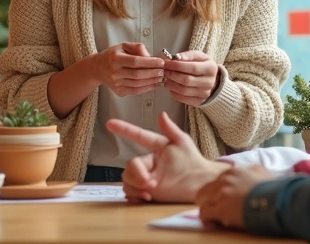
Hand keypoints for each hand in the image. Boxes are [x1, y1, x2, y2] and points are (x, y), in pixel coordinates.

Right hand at [91, 42, 164, 96]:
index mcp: (115, 59)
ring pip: (138, 84)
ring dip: (152, 81)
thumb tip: (150, 57)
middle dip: (154, 73)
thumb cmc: (113, 55)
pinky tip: (155, 84)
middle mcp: (114, 72)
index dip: (150, 62)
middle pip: (138, 74)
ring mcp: (116, 83)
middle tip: (164, 71)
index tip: (161, 62)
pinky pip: (136, 91)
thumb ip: (138, 48)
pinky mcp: (119, 91)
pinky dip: (147, 88)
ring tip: (162, 77)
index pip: (136, 62)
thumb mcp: (123, 46)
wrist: (98, 68)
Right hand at [105, 112, 230, 203]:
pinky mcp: (146, 191)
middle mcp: (148, 162)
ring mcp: (146, 177)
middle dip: (137, 174)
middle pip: (130, 164)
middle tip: (150, 183)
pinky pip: (129, 191)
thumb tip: (161, 114)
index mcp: (156, 148)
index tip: (109, 123)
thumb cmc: (193, 161)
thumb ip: (170, 129)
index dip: (124, 129)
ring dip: (136, 185)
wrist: (200, 185)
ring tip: (150, 191)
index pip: (138, 136)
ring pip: (127, 178)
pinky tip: (146, 197)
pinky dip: (135, 195)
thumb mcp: (183, 143)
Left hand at [162, 50, 219, 105]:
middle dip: (172, 75)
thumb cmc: (202, 65)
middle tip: (164, 70)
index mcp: (211, 68)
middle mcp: (209, 83)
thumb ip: (188, 55)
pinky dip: (173, 93)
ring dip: (171, 84)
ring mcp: (204, 94)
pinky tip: (171, 86)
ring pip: (183, 90)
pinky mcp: (198, 101)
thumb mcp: (199, 56)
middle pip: (186, 80)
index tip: (167, 63)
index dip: (177, 65)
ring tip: (166, 78)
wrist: (212, 80)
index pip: (192, 68)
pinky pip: (183, 99)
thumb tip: (176, 57)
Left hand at [196, 165, 276, 229]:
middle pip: (206, 190)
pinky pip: (205, 214)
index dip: (219, 192)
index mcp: (233, 171)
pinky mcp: (222, 209)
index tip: (224, 199)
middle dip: (209, 200)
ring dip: (208, 209)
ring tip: (214, 217)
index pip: (217, 181)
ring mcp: (222, 194)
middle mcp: (225, 180)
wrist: (278, 200)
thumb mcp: (263, 173)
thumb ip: (253, 171)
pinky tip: (212, 223)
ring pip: (202, 201)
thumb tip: (254, 172)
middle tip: (216, 209)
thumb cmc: (274, 189)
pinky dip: (207, 219)